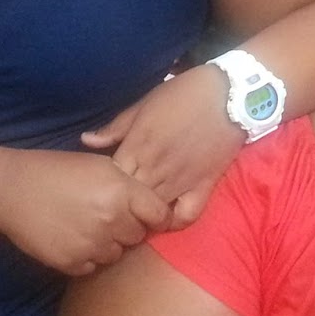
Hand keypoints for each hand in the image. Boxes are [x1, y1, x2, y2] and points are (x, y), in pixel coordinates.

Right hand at [0, 149, 171, 275]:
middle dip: (127, 228)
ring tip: (83, 224)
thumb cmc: (56, 171)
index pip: (160, 215)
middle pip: (138, 236)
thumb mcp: (100, 165)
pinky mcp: (72, 263)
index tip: (148, 216)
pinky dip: (86, 256)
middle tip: (104, 215)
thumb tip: (154, 206)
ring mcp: (92, 244)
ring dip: (107, 244)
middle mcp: (111, 220)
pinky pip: (93, 266)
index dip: (156, 216)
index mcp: (121, 192)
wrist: (10, 190)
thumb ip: (130, 185)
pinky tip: (70, 237)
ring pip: (116, 254)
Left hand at [81, 66, 244, 226]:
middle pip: (128, 201)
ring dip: (143, 216)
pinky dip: (175, 222)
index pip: (110, 179)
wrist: (228, 94)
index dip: (103, 185)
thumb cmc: (182, 94)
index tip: (102, 186)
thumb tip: (86, 141)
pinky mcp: (203, 187)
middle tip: (117, 205)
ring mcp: (180, 181)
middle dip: (120, 205)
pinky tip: (167, 218)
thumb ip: (115, 127)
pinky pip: (186, 216)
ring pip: (153, 212)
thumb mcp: (143, 104)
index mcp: (137, 147)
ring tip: (137, 215)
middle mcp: (155, 169)